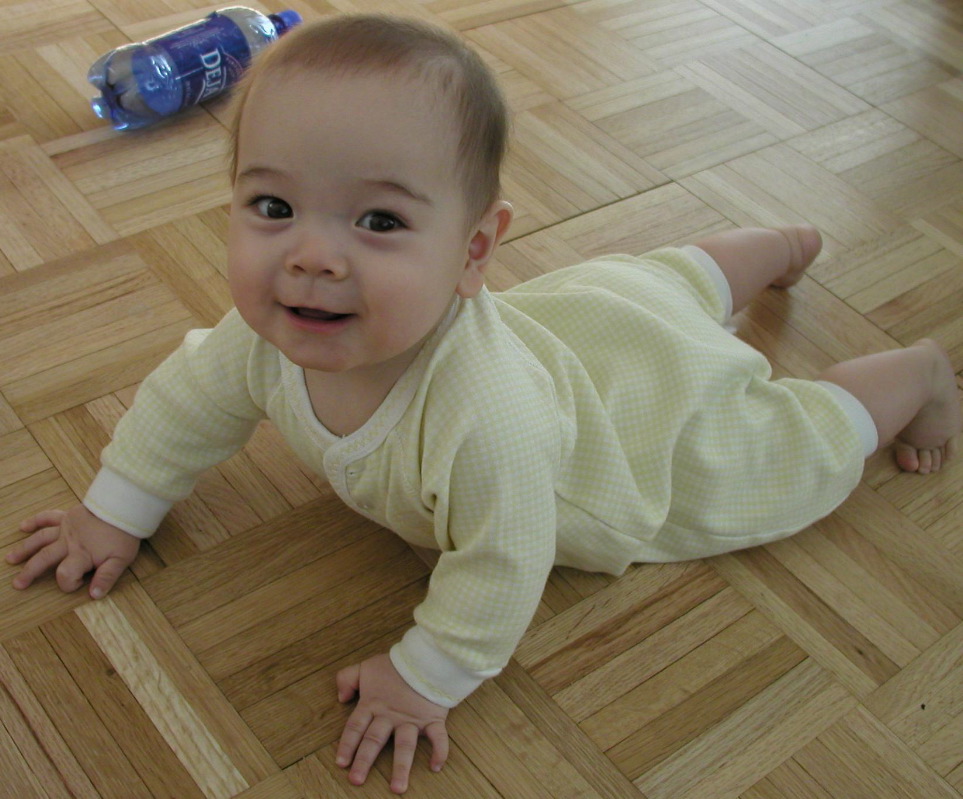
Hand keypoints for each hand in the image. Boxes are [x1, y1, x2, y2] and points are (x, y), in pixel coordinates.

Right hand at [7, 506, 139, 598]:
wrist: (125, 507)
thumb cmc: (124, 535)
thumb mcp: (121, 560)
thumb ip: (107, 577)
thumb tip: (94, 596)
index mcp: (82, 554)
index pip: (65, 574)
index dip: (69, 584)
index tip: (78, 585)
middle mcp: (69, 542)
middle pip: (44, 558)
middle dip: (30, 572)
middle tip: (17, 584)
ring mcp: (66, 528)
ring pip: (40, 539)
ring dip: (24, 549)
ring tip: (10, 559)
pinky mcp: (68, 516)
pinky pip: (48, 517)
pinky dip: (35, 520)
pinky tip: (23, 526)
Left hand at [336, 653, 448, 793]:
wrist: (426, 655)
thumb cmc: (395, 664)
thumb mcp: (365, 666)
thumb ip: (347, 678)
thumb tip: (340, 698)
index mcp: (373, 704)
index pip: (356, 727)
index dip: (347, 745)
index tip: (341, 763)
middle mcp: (390, 716)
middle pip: (375, 740)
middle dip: (364, 761)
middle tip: (356, 781)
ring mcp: (412, 719)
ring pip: (404, 745)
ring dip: (401, 767)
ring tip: (397, 788)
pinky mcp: (432, 718)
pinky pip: (438, 737)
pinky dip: (440, 751)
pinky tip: (436, 767)